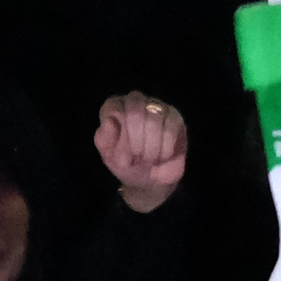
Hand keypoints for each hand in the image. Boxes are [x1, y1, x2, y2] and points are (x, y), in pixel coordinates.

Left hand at [95, 92, 186, 214]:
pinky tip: (162, 157)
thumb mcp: (108, 155)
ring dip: (150, 147)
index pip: (114, 109)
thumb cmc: (125, 162)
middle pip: (135, 112)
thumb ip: (104, 138)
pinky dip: (165, 147)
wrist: (148, 180)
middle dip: (135, 142)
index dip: (119, 137)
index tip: (121, 158)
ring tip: (147, 161)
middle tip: (136, 160)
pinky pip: (171, 127)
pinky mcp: (175, 118)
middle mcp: (135, 101)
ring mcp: (157, 106)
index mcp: (114, 106)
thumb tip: (109, 120)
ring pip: (154, 119)